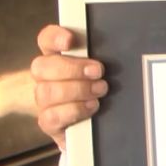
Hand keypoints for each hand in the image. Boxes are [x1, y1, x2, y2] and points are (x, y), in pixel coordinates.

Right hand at [30, 24, 107, 149]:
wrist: (101, 127)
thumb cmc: (103, 92)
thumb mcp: (106, 72)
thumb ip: (106, 58)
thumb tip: (124, 46)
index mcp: (58, 59)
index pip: (46, 41)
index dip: (54, 38)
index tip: (70, 40)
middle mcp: (46, 79)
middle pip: (40, 66)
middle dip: (71, 68)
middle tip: (98, 71)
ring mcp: (45, 102)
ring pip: (45, 92)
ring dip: (76, 90)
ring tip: (100, 90)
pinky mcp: (49, 123)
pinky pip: (50, 116)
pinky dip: (73, 110)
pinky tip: (91, 107)